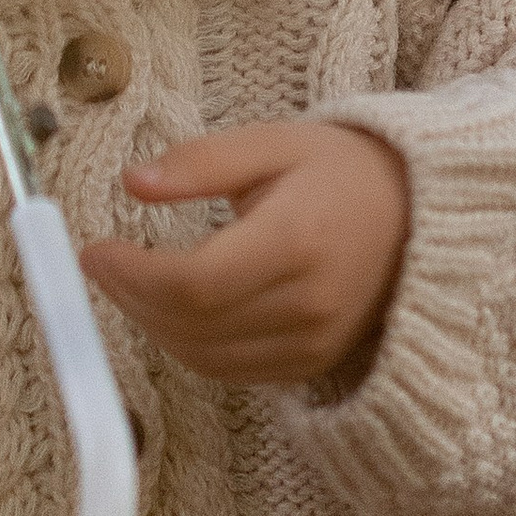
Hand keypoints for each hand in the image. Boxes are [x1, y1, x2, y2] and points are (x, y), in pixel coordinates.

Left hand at [82, 120, 410, 388]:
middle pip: (193, 326)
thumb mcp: (271, 144)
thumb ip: (200, 163)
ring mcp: (313, 343)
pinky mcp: (312, 364)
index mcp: (296, 241)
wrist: (419, 215)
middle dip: (133, 298)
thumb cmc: (341, 170)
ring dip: (154, 326)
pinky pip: (232, 371)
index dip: (133, 275)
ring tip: (131, 284)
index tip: (97, 251)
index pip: (194, 283)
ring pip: (205, 358)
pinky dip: (190, 346)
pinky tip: (172, 310)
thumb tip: (133, 182)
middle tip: (104, 265)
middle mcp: (307, 305)